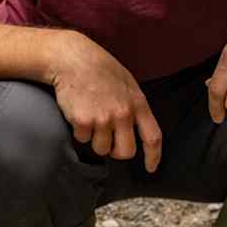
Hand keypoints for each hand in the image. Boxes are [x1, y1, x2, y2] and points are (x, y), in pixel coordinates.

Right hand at [48, 31, 162, 171]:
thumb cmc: (99, 68)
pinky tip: (78, 111)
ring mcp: (103, 118)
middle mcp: (123, 114)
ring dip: (95, 139)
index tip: (150, 168)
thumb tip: (135, 128)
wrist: (72, 58)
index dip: (153, 156)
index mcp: (138, 103)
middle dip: (116, 152)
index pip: (153, 137)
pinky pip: (82, 139)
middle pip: (125, 152)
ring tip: (90, 117)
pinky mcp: (84, 121)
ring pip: (101, 148)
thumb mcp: (127, 83)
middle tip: (108, 142)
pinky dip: (79, 130)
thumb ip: (134, 105)